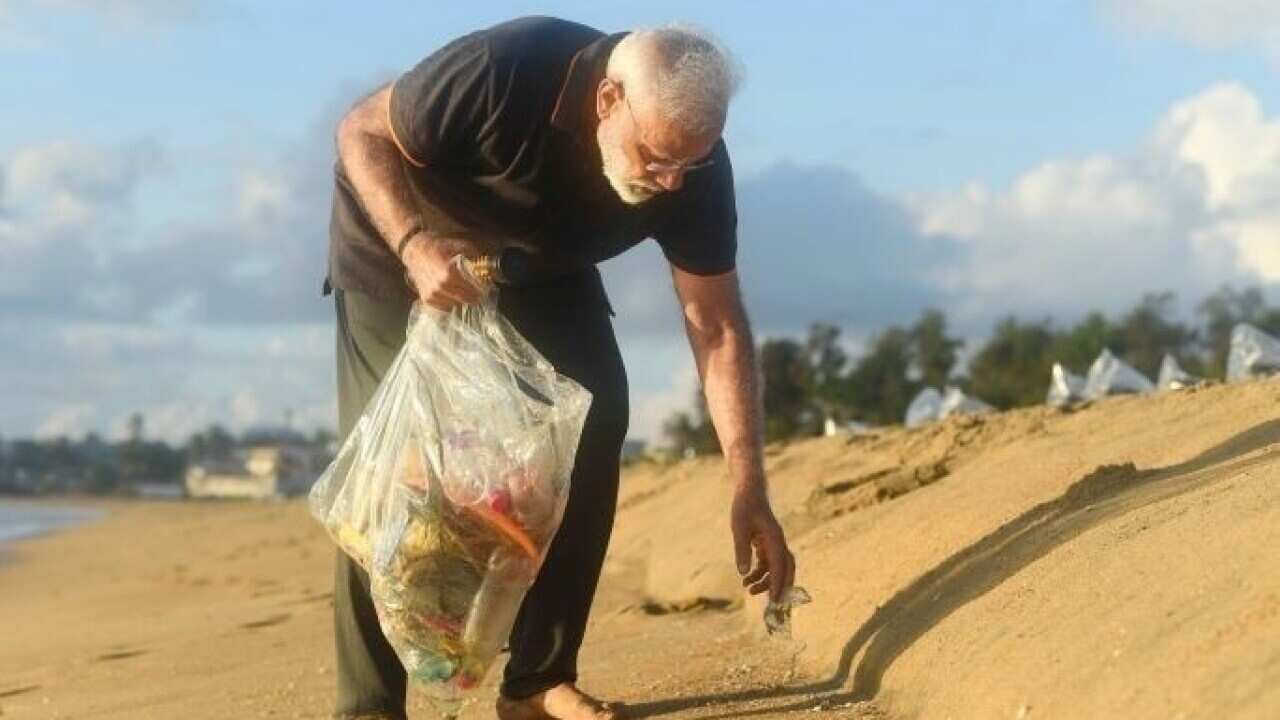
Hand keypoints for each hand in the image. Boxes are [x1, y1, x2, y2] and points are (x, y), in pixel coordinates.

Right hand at [401, 233, 484, 308]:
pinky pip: (445, 307)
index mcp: (449, 274)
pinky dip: (451, 303)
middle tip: (480, 294)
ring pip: (456, 305)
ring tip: (465, 293)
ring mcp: (432, 295)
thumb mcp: (458, 245)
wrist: (414, 250)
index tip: (488, 290)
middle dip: (474, 297)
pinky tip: (453, 295)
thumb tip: (488, 264)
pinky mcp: (426, 299)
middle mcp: (440, 287)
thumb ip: (475, 255)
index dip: (482, 291)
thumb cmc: (437, 246)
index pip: (473, 290)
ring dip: (462, 300)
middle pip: (466, 300)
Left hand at [730, 483, 794, 601]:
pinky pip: (768, 563)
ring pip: (776, 567)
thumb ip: (742, 550)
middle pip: (786, 568)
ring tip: (749, 590)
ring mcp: (773, 543)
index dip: (778, 583)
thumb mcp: (739, 528)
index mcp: (774, 537)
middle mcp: (778, 542)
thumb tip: (743, 573)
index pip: (780, 564)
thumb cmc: (744, 507)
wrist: (749, 491)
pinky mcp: (767, 543)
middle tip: (772, 603)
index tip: (775, 600)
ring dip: (766, 581)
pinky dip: (760, 573)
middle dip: (780, 586)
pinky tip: (746, 580)